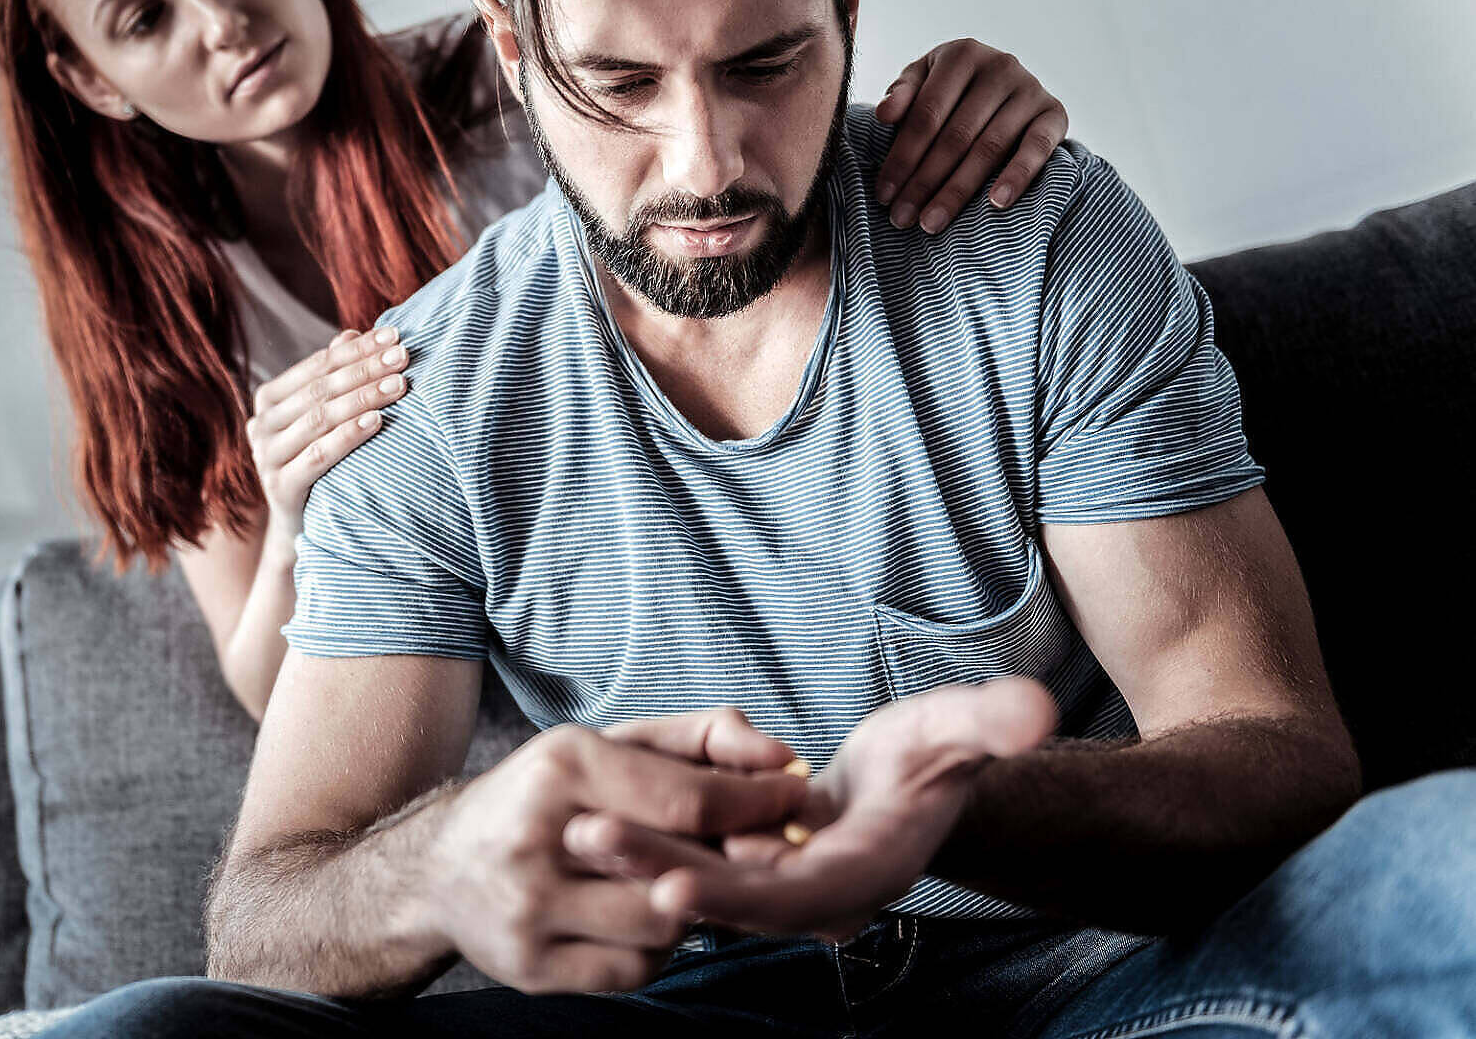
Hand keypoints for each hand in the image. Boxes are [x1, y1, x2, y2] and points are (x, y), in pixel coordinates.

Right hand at [247, 326, 407, 535]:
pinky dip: (349, 436)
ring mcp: (267, 457)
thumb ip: (332, 378)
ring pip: (320, 419)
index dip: (357, 349)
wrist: (301, 525)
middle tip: (403, 356)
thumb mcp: (323, 419)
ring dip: (363, 398)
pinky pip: (319, 455)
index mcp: (269, 400)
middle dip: (366, 369)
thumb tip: (352, 332)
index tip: (394, 336)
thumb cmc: (319, 462)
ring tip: (399, 385)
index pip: (319, 366)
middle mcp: (262, 425)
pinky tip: (377, 422)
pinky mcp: (280, 488)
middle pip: (321, 390)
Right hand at [429, 710, 807, 993]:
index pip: (687, 799)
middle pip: (680, 870)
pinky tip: (634, 919)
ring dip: (687, 908)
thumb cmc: (544, 797)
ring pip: (663, 928)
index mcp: (561, 767)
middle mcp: (539, 838)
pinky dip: (651, 949)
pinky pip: (634, 971)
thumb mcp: (607, 744)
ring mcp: (530, 910)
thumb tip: (784, 757)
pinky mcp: (530, 967)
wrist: (438, 869)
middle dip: (726, 861)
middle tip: (752, 848)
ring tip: (674, 883)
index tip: (794, 800)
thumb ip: (699, 738)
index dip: (754, 805)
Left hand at [564, 679, 1056, 941]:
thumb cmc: (940, 753)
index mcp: (866, 873)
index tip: (671, 888)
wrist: (918, 784)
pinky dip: (648, 845)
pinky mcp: (753, 868)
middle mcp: (817, 896)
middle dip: (657, 874)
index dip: (735, 895)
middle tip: (588, 841)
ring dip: (638, 859)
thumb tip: (1032, 710)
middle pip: (729, 894)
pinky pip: (694, 859)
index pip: (793, 896)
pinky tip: (591, 818)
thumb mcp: (963, 728)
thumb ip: (992, 723)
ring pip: (701, 878)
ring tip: (574, 828)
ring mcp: (781, 885)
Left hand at [873, 40, 1068, 232]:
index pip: (925, 115)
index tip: (883, 195)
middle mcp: (1000, 65)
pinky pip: (1036, 148)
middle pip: (955, 136)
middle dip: (924, 182)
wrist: (1008, 87)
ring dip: (957, 191)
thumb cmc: (953, 90)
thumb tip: (885, 114)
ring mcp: (1031, 89)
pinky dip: (1017, 176)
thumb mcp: (923, 81)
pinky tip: (996, 203)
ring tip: (932, 223)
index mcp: (961, 55)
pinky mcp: (1055, 113)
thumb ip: (902, 95)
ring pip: (989, 148)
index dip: (902, 157)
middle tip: (902, 218)